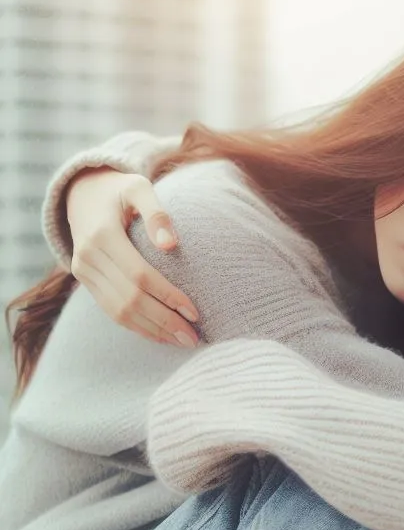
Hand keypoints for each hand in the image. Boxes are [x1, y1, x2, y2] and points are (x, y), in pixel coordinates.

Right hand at [67, 168, 199, 346]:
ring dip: (152, 330)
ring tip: (182, 341)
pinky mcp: (85, 281)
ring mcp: (83, 271)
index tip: (195, 311)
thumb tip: (171, 245)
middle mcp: (87, 257)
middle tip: (194, 337)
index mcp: (102, 235)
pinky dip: (136, 327)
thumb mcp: (139, 188)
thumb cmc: (121, 190)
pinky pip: (110, 310)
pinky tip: (160, 336)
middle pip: (130, 299)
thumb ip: (156, 213)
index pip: (139, 276)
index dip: (168, 296)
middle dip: (164, 321)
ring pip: (118, 311)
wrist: (83, 194)